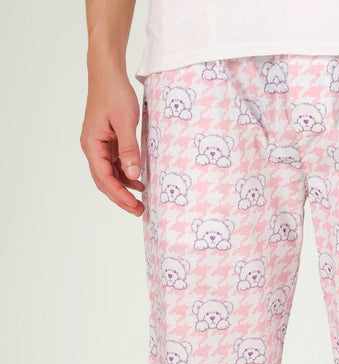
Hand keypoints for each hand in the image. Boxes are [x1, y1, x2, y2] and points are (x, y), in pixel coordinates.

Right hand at [80, 71, 144, 215]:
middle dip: (121, 197)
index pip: (104, 178)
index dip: (119, 195)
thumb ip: (129, 150)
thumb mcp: (125, 122)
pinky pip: (114, 164)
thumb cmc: (115, 93)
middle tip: (139, 211)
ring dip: (124, 188)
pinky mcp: (106, 140)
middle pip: (104, 181)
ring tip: (141, 201)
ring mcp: (98, 144)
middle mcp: (92, 147)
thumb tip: (134, 175)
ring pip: (109, 174)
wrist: (108, 72)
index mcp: (92, 144)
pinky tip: (138, 180)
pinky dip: (125, 174)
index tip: (133, 206)